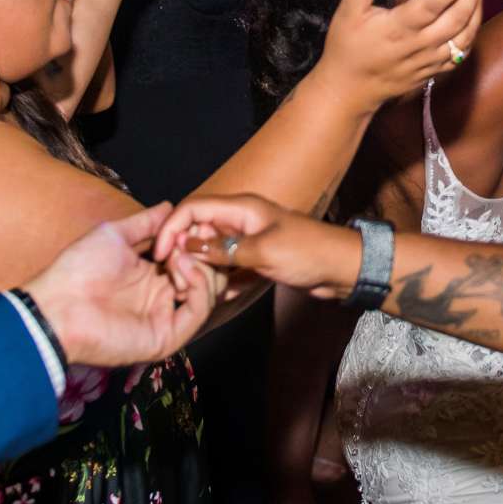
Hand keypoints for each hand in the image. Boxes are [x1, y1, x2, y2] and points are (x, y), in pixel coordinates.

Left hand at [22, 205, 219, 368]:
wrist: (57, 304)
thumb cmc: (78, 269)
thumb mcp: (115, 235)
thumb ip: (145, 223)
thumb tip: (170, 205)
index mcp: (152, 276)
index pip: (192, 258)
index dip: (197, 239)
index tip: (194, 222)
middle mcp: (163, 298)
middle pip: (207, 276)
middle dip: (205, 251)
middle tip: (194, 236)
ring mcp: (166, 317)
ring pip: (208, 294)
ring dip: (203, 266)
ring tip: (180, 252)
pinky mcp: (166, 336)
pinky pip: (198, 312)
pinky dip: (199, 286)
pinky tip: (182, 266)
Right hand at [155, 194, 362, 300]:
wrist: (342, 269)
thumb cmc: (308, 252)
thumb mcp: (262, 251)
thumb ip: (223, 250)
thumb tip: (187, 247)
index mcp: (241, 207)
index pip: (193, 208)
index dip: (172, 228)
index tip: (160, 254)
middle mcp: (241, 220)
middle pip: (198, 230)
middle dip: (185, 252)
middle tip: (179, 278)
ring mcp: (248, 239)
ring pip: (212, 251)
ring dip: (203, 269)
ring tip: (198, 289)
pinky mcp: (256, 258)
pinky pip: (229, 266)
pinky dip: (222, 279)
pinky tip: (221, 295)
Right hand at [309, 0, 485, 110]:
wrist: (349, 90)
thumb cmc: (347, 48)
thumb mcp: (347, 13)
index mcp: (399, 27)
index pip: (434, 3)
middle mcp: (419, 45)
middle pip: (457, 18)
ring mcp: (429, 61)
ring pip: (465, 36)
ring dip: (476, 12)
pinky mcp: (433, 72)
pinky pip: (461, 54)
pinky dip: (472, 35)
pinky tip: (472, 19)